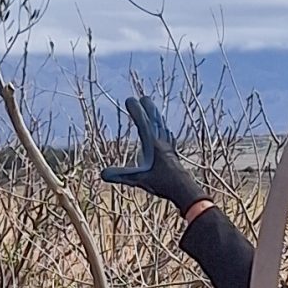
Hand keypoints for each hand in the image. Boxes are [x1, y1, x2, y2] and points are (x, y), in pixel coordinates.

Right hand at [98, 94, 204, 214]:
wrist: (185, 190)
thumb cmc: (163, 184)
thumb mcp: (139, 180)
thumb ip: (121, 176)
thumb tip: (102, 174)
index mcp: (153, 144)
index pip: (143, 123)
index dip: (136, 111)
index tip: (129, 99)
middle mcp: (162, 143)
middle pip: (155, 121)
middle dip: (148, 109)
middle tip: (143, 98)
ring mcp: (169, 148)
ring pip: (162, 128)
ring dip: (157, 118)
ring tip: (154, 110)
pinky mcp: (173, 155)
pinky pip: (168, 137)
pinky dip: (164, 130)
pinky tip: (166, 132)